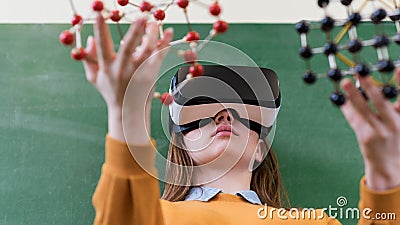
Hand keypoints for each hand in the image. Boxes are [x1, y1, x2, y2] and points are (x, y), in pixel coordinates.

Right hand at [82, 13, 173, 141]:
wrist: (128, 111)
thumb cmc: (111, 91)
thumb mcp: (94, 77)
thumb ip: (88, 58)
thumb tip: (89, 39)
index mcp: (107, 67)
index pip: (102, 46)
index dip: (100, 30)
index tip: (100, 14)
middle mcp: (122, 69)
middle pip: (128, 48)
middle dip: (134, 32)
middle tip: (140, 17)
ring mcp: (138, 72)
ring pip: (146, 52)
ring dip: (152, 35)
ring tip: (154, 22)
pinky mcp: (151, 74)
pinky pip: (159, 57)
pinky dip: (165, 44)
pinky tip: (169, 32)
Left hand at [340, 69, 399, 190]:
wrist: (390, 167)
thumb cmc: (396, 140)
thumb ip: (395, 108)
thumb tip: (370, 87)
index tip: (398, 67)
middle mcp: (395, 125)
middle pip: (381, 102)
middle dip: (370, 87)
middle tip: (361, 74)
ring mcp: (379, 132)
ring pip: (363, 110)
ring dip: (353, 95)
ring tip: (345, 82)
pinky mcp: (365, 137)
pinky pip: (354, 119)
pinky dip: (348, 108)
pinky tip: (341, 99)